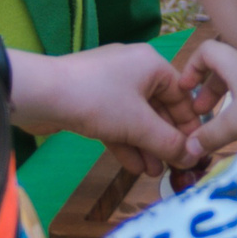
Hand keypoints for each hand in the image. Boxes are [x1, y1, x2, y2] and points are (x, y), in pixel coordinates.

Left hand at [10, 43, 204, 177]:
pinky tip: (135, 166)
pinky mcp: (91, 101)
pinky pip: (117, 122)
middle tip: (175, 167)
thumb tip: (193, 157)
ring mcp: (110, 86)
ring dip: (147, 146)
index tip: (196, 151)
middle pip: (159, 108)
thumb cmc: (98, 100)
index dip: (189, 125)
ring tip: (156, 173)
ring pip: (136, 119)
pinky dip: (126, 142)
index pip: (181, 95)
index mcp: (151, 64)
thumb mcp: (138, 124)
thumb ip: (168, 142)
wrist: (40, 94)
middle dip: (165, 140)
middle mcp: (134, 70)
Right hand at [178, 36, 236, 153]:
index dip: (191, 67)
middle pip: (221, 67)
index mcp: (236, 62)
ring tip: (216, 121)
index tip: (184, 90)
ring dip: (224, 98)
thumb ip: (210, 135)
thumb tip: (188, 150)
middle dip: (207, 89)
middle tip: (199, 112)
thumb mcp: (236, 122)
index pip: (207, 50)